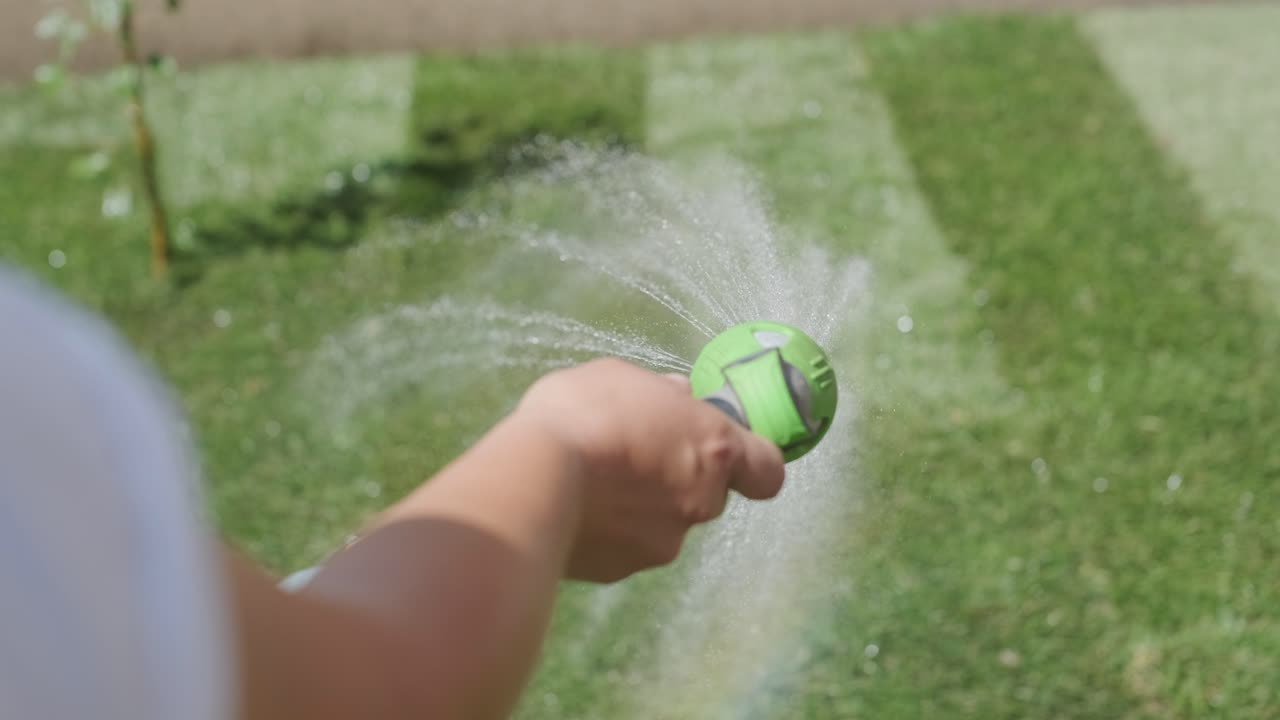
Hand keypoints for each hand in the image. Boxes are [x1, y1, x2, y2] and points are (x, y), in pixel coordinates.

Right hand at [514, 357, 785, 582]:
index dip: (752, 464)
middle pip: (708, 495)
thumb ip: (660, 392)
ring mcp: (662, 541)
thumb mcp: (621, 376)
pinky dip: (607, 530)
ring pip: (662, 522)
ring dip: (639, 505)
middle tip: (632, 454)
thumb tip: (679, 398)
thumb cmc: (583, 412)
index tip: (726, 453)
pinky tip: (573, 507)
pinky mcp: (622, 570)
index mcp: (714, 448)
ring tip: (591, 481)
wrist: (532, 479)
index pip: (768, 472)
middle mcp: (701, 502)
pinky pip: (623, 546)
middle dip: (678, 478)